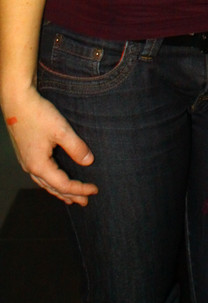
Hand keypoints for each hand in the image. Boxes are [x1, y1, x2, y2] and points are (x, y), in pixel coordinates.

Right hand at [4, 89, 97, 204]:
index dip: (80, 189)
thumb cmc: (37, 114)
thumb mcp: (61, 130)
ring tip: (70, 198)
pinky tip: (55, 178)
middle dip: (70, 195)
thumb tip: (89, 162)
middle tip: (85, 202)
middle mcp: (30, 167)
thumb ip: (76, 147)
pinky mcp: (26, 153)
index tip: (94, 190)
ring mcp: (26, 161)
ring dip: (59, 191)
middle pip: (52, 188)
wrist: (17, 101)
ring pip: (45, 183)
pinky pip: (40, 174)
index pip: (63, 185)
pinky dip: (51, 181)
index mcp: (39, 165)